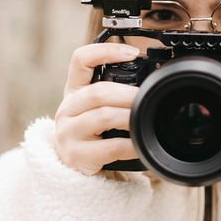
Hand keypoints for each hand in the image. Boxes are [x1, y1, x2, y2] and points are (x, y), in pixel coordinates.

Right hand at [54, 43, 140, 174]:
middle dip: (128, 94)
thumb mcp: (98, 110)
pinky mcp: (76, 155)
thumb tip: (153, 82)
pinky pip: (110, 147)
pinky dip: (130, 144)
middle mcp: (67, 108)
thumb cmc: (95, 135)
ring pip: (103, 116)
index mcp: (74, 91)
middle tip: (146, 97)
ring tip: (143, 118)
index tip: (133, 53)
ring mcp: (68, 132)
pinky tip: (139, 144)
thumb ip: (115, 94)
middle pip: (98, 92)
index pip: (80, 60)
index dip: (106, 51)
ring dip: (129, 116)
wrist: (76, 169)